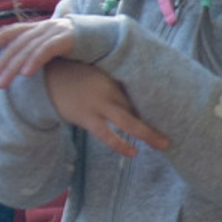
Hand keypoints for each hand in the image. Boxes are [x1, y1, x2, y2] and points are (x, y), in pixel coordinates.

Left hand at [0, 16, 85, 93]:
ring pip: (26, 49)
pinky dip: (34, 61)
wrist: (107, 37)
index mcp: (35, 28)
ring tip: (0, 86)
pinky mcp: (68, 37)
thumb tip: (15, 69)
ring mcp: (54, 30)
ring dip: (11, 68)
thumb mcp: (51, 48)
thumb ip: (34, 53)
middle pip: (13, 45)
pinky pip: (46, 50)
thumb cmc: (77, 47)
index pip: (6, 32)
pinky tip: (25, 75)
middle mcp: (41, 27)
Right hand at [44, 60, 172, 155]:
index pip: (141, 90)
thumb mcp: (96, 69)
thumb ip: (113, 79)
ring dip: (147, 133)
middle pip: (140, 106)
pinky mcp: (86, 117)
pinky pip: (107, 134)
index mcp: (114, 76)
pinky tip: (132, 152)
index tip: (175, 109)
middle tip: (176, 131)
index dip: (158, 101)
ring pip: (128, 122)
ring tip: (163, 145)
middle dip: (158, 118)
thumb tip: (131, 89)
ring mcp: (98, 104)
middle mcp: (110, 90)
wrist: (45, 76)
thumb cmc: (72, 72)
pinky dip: (120, 143)